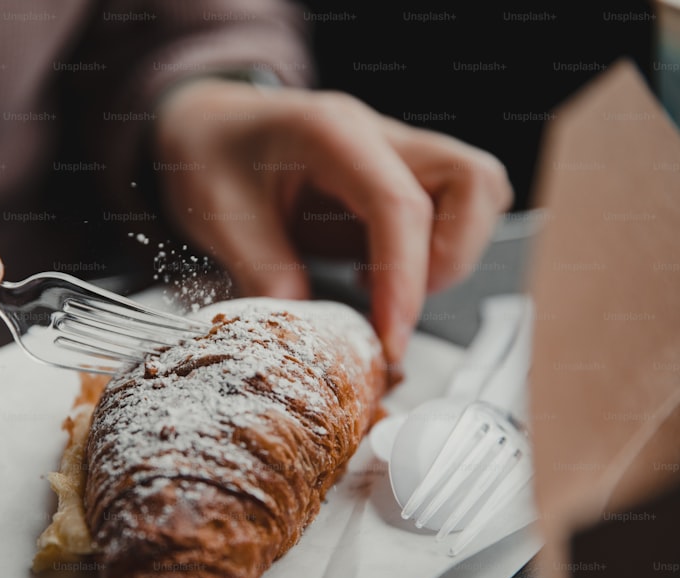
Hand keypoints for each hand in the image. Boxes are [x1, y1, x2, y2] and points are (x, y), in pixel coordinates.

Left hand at [153, 79, 512, 362]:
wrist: (210, 128)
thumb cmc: (211, 156)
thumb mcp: (218, 214)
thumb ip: (263, 268)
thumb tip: (306, 328)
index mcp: (330, 133)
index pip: (399, 204)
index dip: (404, 278)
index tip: (390, 337)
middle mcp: (378, 135)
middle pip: (472, 183)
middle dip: (450, 260)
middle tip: (395, 309)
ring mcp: (397, 153)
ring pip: (478, 194)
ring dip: (449, 257)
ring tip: (386, 292)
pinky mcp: (402, 179)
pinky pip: (455, 210)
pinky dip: (436, 253)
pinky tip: (379, 274)